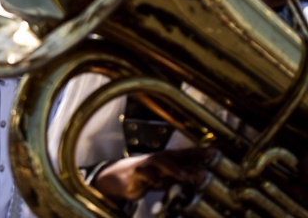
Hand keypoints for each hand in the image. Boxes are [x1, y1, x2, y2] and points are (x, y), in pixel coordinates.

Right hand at [92, 147, 214, 201]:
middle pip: (175, 157)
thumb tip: (202, 175)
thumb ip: (182, 175)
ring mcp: (147, 165)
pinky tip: (156, 182)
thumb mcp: (167, 176)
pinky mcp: (136, 173)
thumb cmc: (147, 175)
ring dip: (172, 168)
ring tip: (183, 175)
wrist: (119, 177)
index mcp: (168, 159)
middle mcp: (159, 159)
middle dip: (189, 162)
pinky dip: (150, 178)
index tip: (215, 152)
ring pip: (160, 163)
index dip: (200, 153)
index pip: (187, 154)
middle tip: (203, 170)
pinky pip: (142, 174)